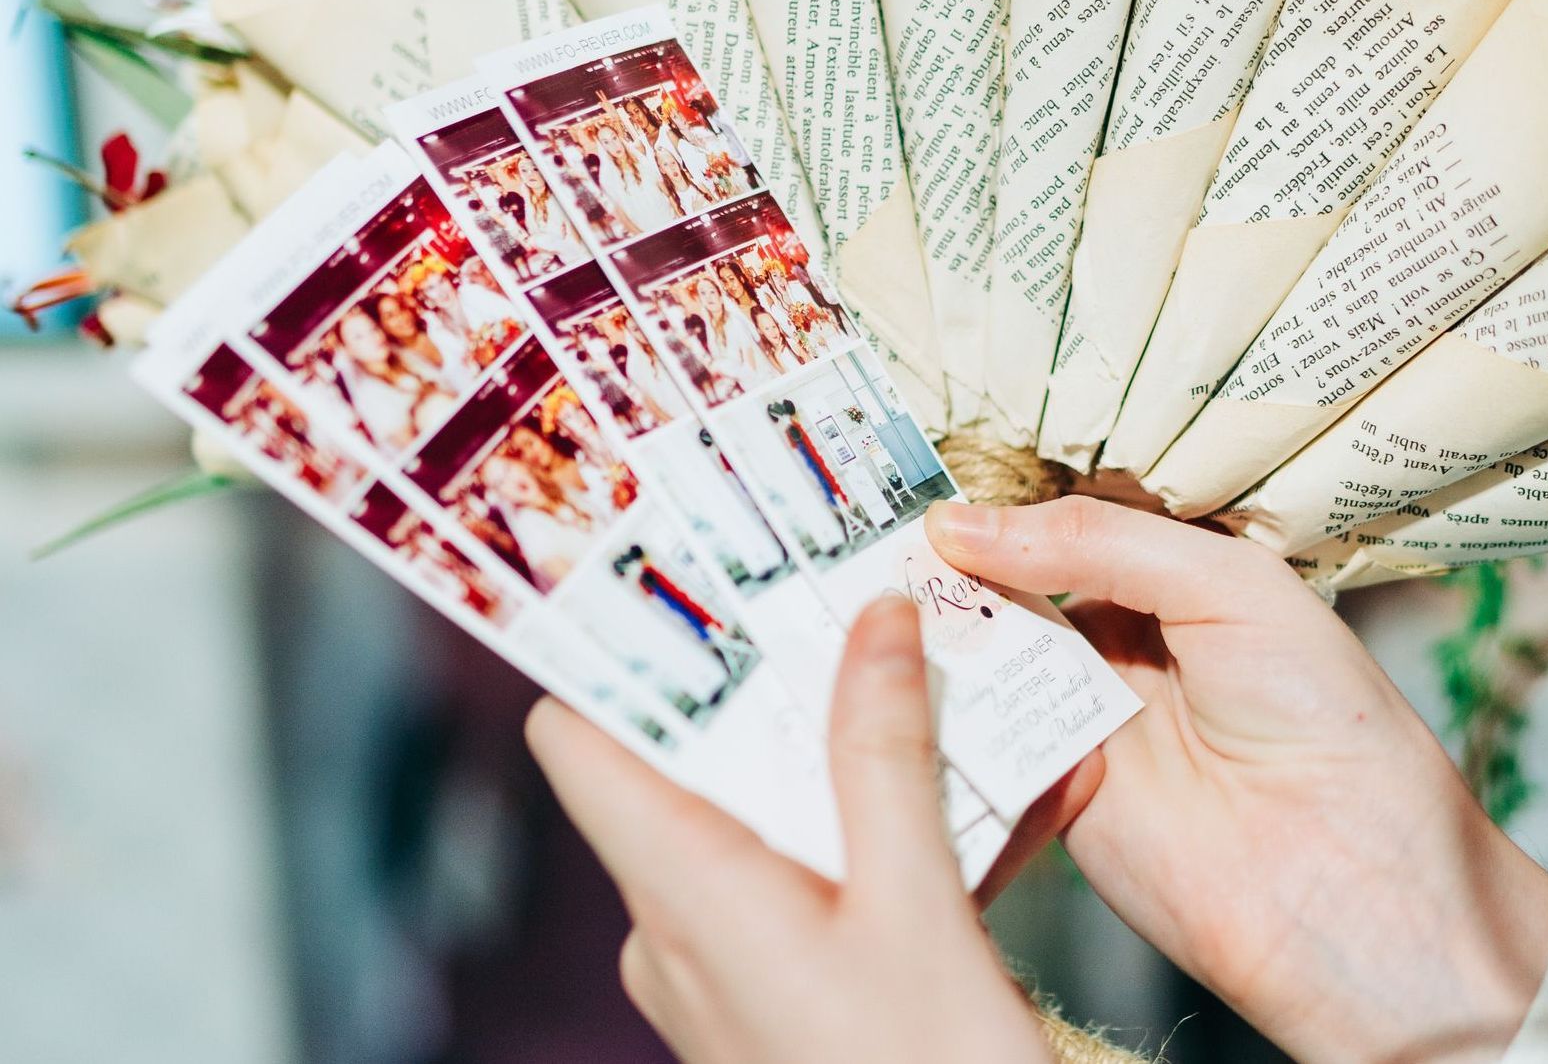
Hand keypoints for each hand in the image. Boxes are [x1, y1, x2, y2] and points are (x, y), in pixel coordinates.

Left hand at [527, 593, 1053, 1063]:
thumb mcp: (916, 904)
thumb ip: (883, 751)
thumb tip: (872, 617)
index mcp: (684, 893)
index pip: (580, 739)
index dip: (605, 648)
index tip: (652, 561)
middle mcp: (673, 929)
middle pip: (684, 760)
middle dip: (765, 683)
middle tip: (836, 601)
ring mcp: (714, 971)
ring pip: (750, 813)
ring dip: (830, 753)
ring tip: (920, 688)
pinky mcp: (762, 999)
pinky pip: (790, 876)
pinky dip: (854, 826)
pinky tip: (954, 799)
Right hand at [926, 497, 1547, 1063]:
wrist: (1350, 882)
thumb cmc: (1327, 717)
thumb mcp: (1225, 584)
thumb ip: (1097, 542)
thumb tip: (964, 524)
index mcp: (1167, 579)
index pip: (1062, 525)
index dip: (1002, 508)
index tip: (927, 487)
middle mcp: (1118, 641)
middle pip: (1008, 587)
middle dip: (954, 566)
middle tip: (877, 536)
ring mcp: (1082, 715)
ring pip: (982, 656)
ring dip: (937, 629)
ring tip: (879, 592)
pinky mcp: (1049, 789)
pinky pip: (979, 738)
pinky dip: (942, 707)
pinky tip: (901, 669)